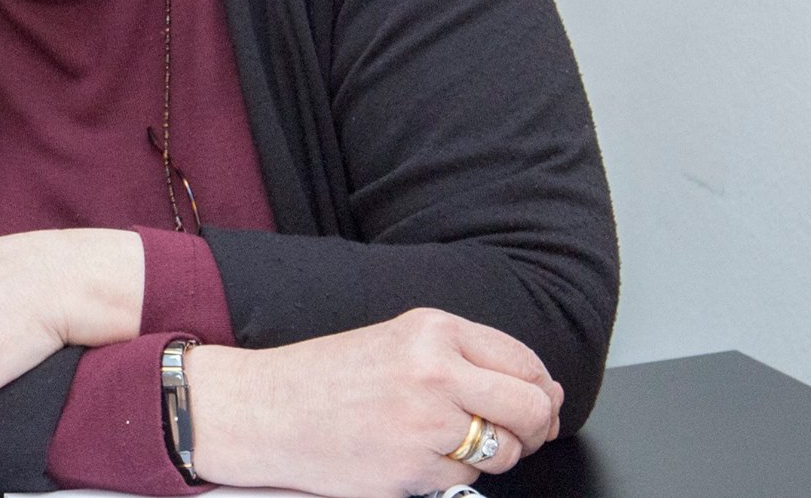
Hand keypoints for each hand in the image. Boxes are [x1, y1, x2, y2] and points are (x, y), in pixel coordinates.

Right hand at [187, 308, 564, 497]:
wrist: (269, 410)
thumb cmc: (330, 377)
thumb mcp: (400, 341)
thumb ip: (466, 359)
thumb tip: (541, 392)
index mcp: (433, 329)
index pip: (525, 362)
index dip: (541, 391)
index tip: (538, 406)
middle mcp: (435, 370)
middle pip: (531, 407)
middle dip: (536, 429)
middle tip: (518, 435)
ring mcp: (425, 422)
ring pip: (505, 451)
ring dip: (491, 455)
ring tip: (448, 443)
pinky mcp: (412, 470)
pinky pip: (464, 481)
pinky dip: (449, 476)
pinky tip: (414, 456)